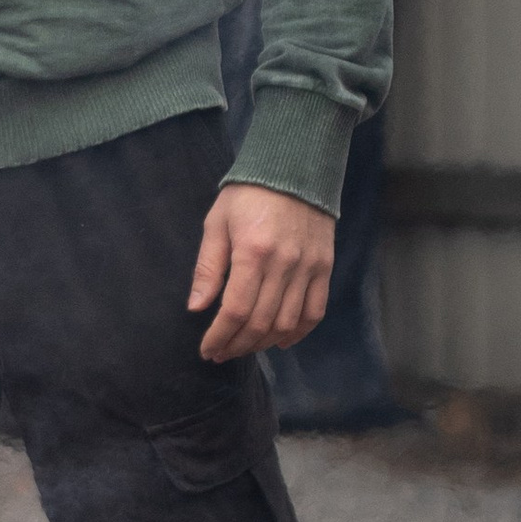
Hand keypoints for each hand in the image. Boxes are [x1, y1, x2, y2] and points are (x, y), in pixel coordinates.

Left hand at [189, 182, 334, 361]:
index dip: (219, 336)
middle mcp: (284, 264)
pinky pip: (315, 311)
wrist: (294, 168)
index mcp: (252, 252)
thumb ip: (208, 268)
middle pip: (260, 322)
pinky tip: (280, 341)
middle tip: (221, 353)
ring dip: (263, 343)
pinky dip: (298, 332)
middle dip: (237, 345)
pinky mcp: (325, 266)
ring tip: (244, 347)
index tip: (207, 350)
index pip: (234, 310)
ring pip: (287, 323)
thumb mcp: (217, 223)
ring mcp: (309, 267)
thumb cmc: (248, 194)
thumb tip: (196, 307)